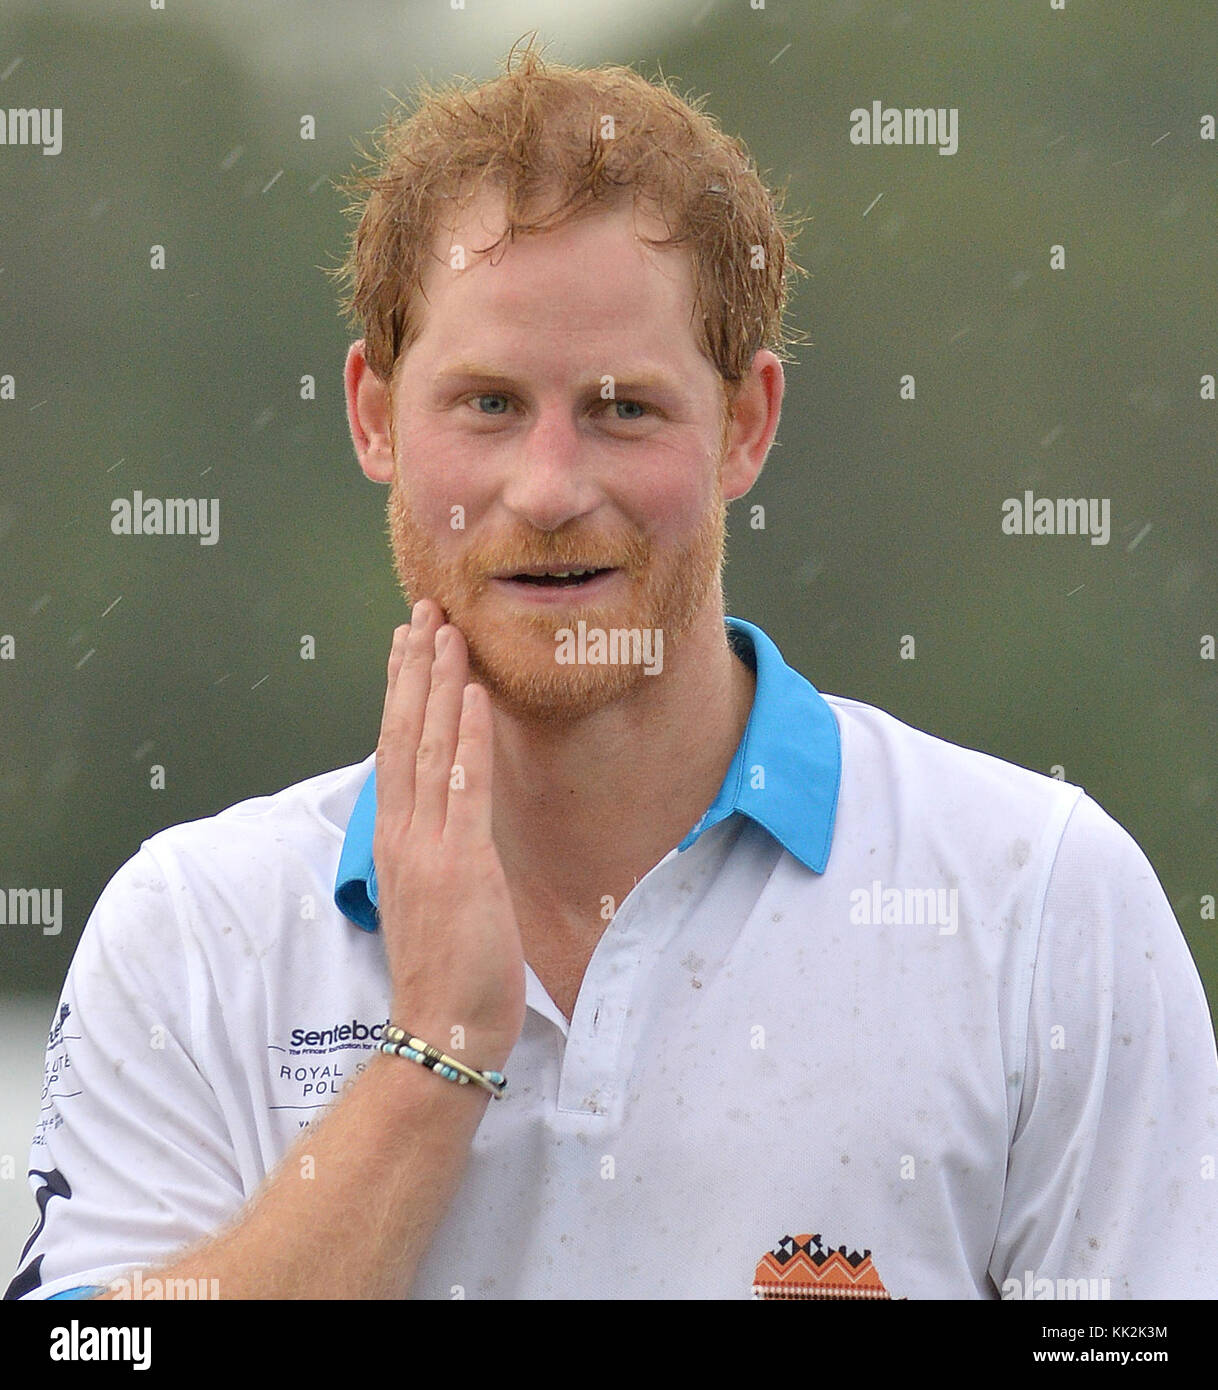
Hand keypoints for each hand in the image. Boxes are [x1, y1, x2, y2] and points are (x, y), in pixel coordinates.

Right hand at [372, 600, 525, 1073]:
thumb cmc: (444, 970)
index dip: (400, 691)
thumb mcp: (431, 896)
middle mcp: (401, 833)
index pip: (393, 748)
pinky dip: (466, 736)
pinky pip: (463, 787)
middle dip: (414, 668)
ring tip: (444, 630)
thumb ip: (435, 848)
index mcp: (394, 840)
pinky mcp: (461, 864)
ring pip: (426, 747)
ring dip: (437, 684)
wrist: (441, 1030)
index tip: (407, 643)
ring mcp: (427, 846)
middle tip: (424, 611)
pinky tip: (473, 693)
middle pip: (402, 732)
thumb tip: (447, 814)